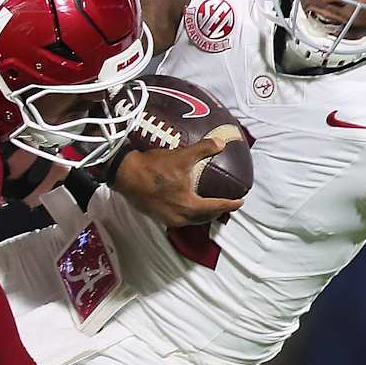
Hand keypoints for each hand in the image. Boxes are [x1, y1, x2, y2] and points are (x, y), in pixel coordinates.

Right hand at [115, 138, 245, 227]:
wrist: (125, 174)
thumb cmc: (154, 167)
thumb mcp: (182, 156)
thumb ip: (204, 149)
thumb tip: (221, 143)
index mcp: (189, 206)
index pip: (215, 207)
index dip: (229, 204)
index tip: (240, 202)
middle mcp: (180, 217)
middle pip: (204, 218)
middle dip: (216, 212)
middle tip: (225, 205)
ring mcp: (166, 219)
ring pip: (190, 221)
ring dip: (201, 215)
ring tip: (207, 207)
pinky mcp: (156, 216)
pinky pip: (178, 219)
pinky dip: (187, 214)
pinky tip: (184, 205)